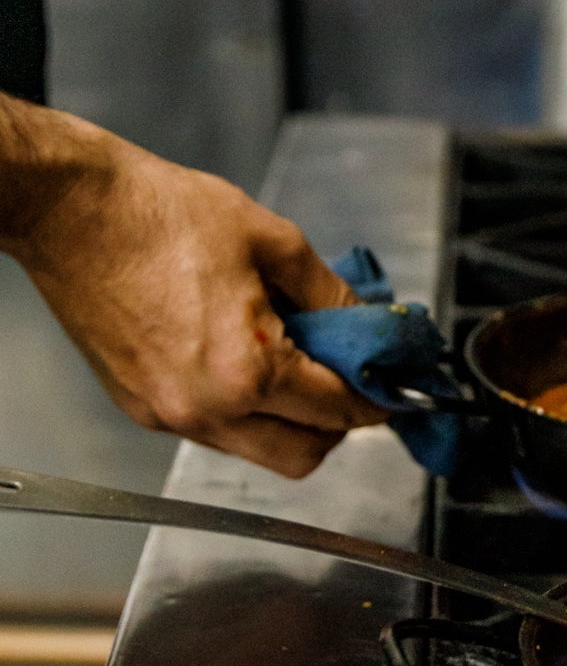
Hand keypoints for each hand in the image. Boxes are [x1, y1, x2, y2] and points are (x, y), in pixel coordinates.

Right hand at [0, 107, 385, 477]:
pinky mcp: (140, 407)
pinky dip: (243, 408)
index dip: (376, 399)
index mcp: (245, 371)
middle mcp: (204, 409)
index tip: (394, 388)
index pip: (337, 411)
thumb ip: (331, 294)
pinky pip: (213, 430)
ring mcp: (167, 415)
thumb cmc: (160, 215)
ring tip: (295, 357)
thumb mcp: (274, 240)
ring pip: (257, 449)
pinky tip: (245, 356)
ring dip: (289, 419)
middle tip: (349, 378)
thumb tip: (367, 324)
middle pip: (302, 455)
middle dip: (336, 423)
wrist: (74, 211)